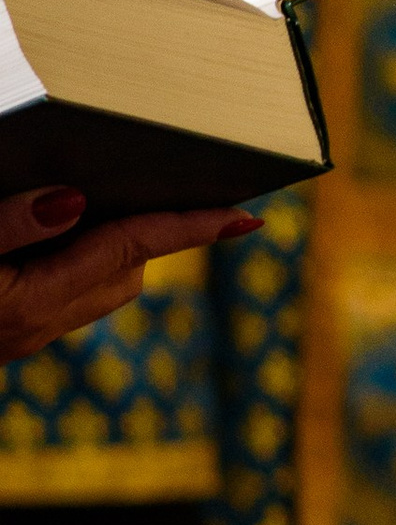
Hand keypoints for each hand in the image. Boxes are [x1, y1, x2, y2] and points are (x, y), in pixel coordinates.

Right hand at [0, 188, 257, 365]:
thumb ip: (10, 224)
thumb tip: (70, 200)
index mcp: (31, 302)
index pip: (130, 252)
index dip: (190, 228)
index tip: (244, 217)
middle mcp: (35, 327)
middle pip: (125, 273)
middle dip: (157, 231)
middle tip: (181, 186)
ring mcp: (22, 338)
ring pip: (99, 290)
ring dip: (117, 248)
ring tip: (123, 199)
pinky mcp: (8, 337)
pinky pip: (66, 296)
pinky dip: (81, 262)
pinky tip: (59, 233)